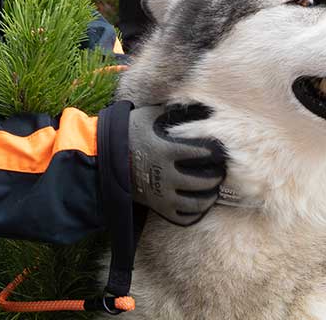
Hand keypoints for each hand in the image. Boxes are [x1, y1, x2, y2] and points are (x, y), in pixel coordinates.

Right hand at [128, 103, 225, 226]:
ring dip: (209, 198)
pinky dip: (194, 214)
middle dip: (216, 177)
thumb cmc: (128, 133)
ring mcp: (161, 194)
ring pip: (195, 204)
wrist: (104, 157)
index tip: (219, 151)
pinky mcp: (157, 207)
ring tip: (214, 190)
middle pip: (201, 181)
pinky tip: (200, 206)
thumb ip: (171, 111)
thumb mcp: (148, 116)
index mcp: (165, 151)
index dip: (214, 153)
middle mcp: (165, 175)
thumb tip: (195, 106)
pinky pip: (181, 217)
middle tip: (221, 171)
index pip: (200, 154)